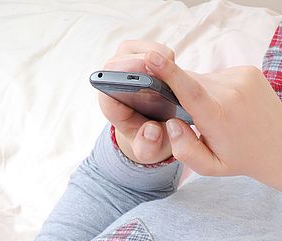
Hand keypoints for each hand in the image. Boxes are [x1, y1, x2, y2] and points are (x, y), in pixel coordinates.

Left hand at [98, 40, 174, 164]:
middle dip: (147, 60)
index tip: (149, 74)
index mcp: (111, 104)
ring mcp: (125, 66)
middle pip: (123, 59)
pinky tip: (174, 70)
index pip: (107, 81)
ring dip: (159, 57)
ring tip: (173, 73)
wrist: (156, 129)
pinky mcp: (140, 57)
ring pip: (138, 50)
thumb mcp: (149, 150)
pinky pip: (151, 48)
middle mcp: (113, 82)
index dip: (125, 72)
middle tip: (169, 71)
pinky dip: (165, 55)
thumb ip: (148, 146)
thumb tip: (151, 131)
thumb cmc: (149, 140)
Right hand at [144, 52, 281, 198]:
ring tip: (219, 116)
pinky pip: (218, 75)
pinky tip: (228, 106)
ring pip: (203, 79)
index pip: (188, 90)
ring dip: (201, 93)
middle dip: (183, 96)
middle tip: (197, 119)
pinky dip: (215, 88)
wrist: (279, 146)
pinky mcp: (248, 70)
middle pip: (189, 83)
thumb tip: (172, 123)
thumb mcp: (209, 167)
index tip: (152, 57)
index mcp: (217, 117)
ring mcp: (241, 78)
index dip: (168, 72)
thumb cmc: (240, 158)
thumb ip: (184, 150)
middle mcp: (230, 92)